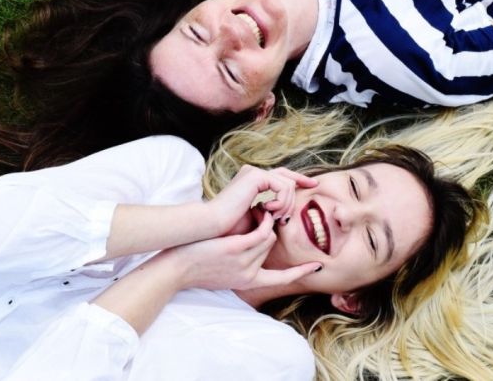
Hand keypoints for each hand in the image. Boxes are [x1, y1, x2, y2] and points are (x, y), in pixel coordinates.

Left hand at [167, 212, 320, 290]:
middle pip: (272, 246)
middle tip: (257, 215)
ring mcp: (245, 263)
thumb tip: (254, 242)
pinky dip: (262, 218)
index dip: (300, 273)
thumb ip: (242, 260)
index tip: (316, 266)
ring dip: (264, 219)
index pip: (282, 280)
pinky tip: (257, 210)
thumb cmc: (195, 264)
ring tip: (253, 211)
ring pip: (268, 236)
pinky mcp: (237, 249)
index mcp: (250, 282)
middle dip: (266, 229)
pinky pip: (262, 231)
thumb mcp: (225, 268)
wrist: (175, 268)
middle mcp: (250, 275)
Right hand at [207, 165, 316, 236]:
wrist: (213, 228)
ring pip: (287, 184)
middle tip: (313, 186)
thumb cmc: (230, 230)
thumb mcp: (256, 220)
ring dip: (286, 204)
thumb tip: (285, 214)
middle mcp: (252, 173)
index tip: (313, 184)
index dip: (297, 180)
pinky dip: (282, 202)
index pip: (279, 177)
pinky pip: (283, 186)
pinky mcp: (256, 176)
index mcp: (251, 182)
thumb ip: (270, 213)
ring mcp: (253, 173)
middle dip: (301, 181)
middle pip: (286, 174)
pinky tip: (271, 212)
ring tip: (276, 218)